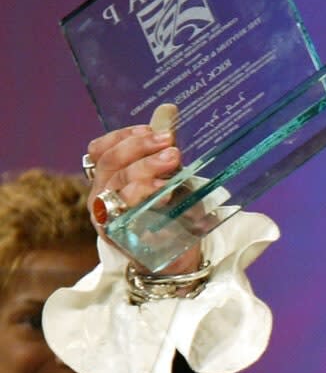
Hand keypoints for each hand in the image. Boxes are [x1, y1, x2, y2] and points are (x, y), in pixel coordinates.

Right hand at [85, 104, 199, 274]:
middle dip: (140, 149)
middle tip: (169, 143)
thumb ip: (165, 151)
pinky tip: (167, 191)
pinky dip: (147, 197)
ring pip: (117, 185)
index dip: (124, 137)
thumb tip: (170, 111)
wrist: (179, 261)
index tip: (152, 130)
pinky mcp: (120, 237)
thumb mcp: (172, 178)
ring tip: (172, 161)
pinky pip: (127, 212)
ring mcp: (106, 218)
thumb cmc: (174, 216)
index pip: (101, 150)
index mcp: (107, 180)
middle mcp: (100, 197)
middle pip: (110, 164)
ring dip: (146, 169)